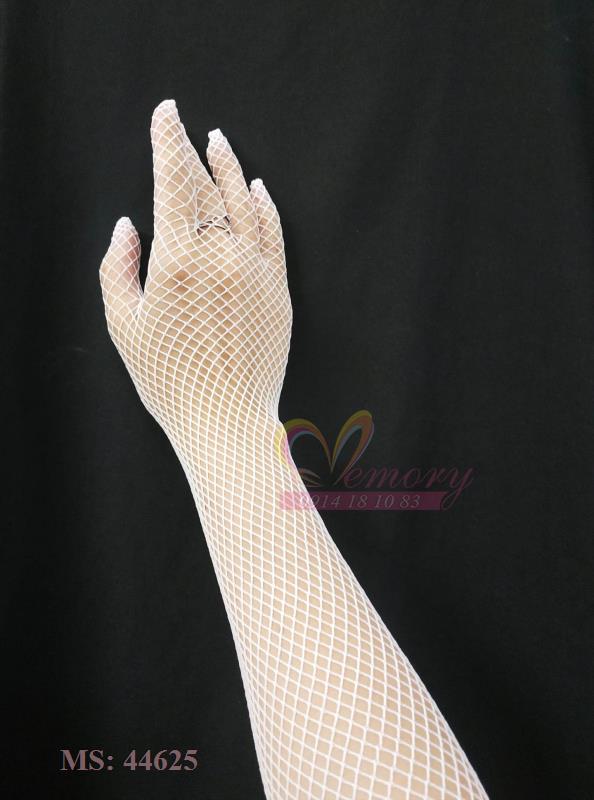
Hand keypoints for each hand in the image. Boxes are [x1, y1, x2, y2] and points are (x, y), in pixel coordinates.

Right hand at [100, 100, 291, 444]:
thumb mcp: (123, 325)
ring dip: (230, 168)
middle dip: (191, 151)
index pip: (171, 183)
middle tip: (185, 125)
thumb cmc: (168, 379)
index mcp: (177, 261)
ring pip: (244, 203)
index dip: (166, 142)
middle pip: (206, 188)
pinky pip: (274, 234)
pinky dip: (265, 206)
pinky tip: (257, 189)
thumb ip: (118, 268)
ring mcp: (256, 270)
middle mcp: (221, 256)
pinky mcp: (279, 289)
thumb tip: (128, 225)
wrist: (227, 419)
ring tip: (219, 142)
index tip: (165, 113)